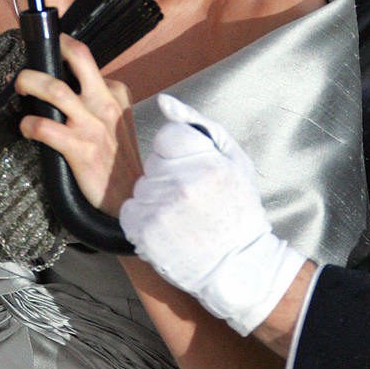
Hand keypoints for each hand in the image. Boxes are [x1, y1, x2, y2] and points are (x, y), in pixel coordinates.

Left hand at [16, 34, 142, 216]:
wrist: (132, 197)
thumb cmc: (118, 160)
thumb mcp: (116, 120)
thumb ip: (96, 101)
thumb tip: (63, 88)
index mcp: (116, 93)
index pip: (86, 60)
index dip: (61, 54)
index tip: (44, 57)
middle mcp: (105, 103)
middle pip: (79, 57)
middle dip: (49, 51)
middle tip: (29, 65)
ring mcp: (93, 125)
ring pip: (56, 89)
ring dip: (30, 83)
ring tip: (20, 89)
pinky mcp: (81, 149)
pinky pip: (45, 127)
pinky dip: (29, 124)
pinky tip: (26, 128)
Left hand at [119, 95, 305, 334]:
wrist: (239, 267)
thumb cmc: (238, 210)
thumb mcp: (234, 160)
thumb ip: (198, 125)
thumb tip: (164, 102)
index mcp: (206, 162)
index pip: (167, 137)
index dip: (179, 156)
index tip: (195, 175)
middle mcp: (182, 184)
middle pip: (153, 164)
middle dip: (167, 177)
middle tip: (191, 200)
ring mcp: (161, 210)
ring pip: (141, 188)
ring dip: (155, 199)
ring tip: (181, 217)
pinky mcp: (145, 234)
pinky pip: (130, 211)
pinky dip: (142, 219)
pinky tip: (166, 229)